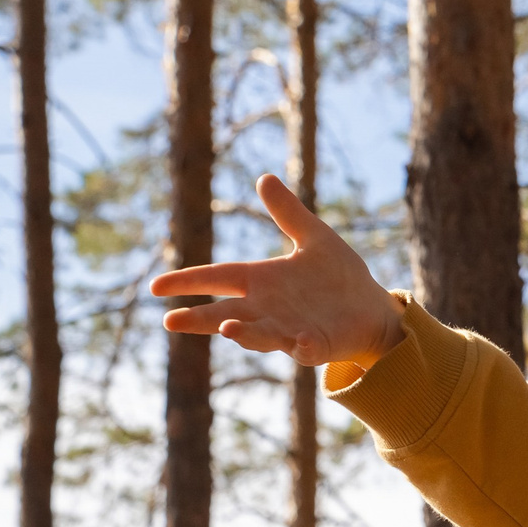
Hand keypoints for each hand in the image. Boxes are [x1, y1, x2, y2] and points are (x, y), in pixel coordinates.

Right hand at [152, 174, 405, 367]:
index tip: (156, 288)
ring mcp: (290, 330)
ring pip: (260, 334)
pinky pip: (306, 349)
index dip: (188, 282)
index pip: (217, 277)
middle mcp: (268, 308)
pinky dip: (303, 347)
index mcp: (262, 280)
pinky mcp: (316, 345)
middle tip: (169, 322)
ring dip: (245, 333)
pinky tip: (303, 342)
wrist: (371, 308)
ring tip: (227, 330)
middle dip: (199, 318)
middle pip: (226, 313)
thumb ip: (288, 213)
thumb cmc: (338, 277)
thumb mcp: (314, 238)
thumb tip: (264, 177)